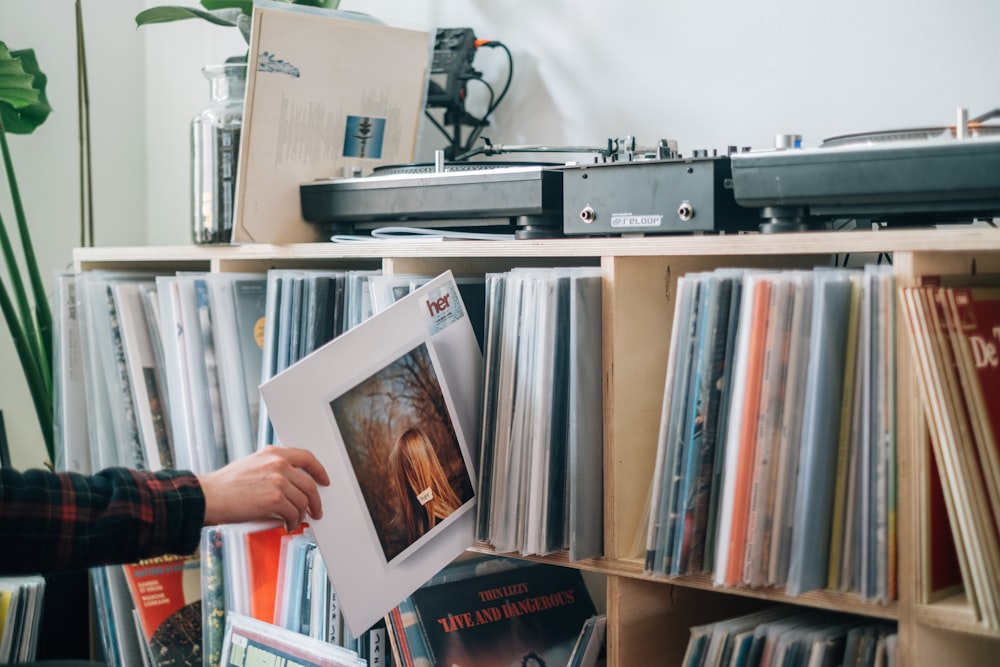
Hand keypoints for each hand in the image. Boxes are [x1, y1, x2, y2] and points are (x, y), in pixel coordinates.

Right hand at [197, 446, 329, 530]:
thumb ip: (272, 468)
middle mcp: (278, 464)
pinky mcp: (275, 499)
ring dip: (301, 515)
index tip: (324, 480)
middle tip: (316, 511)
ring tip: (295, 521)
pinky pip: (294, 513)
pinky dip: (293, 522)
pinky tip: (288, 525)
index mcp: (273, 453)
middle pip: (309, 484)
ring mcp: (278, 481)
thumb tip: (291, 484)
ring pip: (303, 501)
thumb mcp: (251, 465)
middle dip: (315, 501)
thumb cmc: (225, 485)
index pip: (306, 457)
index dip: (319, 470)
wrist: (209, 497)